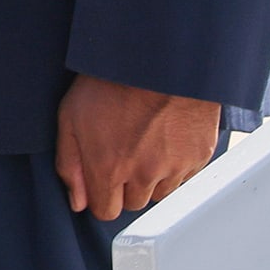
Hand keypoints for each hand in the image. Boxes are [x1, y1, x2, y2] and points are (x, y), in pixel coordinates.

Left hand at [55, 73, 220, 219]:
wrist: (158, 57)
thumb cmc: (109, 81)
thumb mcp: (70, 116)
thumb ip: (70, 163)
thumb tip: (77, 202)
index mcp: (109, 167)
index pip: (105, 211)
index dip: (99, 195)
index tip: (100, 177)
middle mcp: (145, 174)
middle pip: (133, 203)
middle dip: (124, 186)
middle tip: (122, 150)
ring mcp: (176, 166)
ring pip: (160, 192)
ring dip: (150, 177)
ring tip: (143, 140)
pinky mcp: (200, 156)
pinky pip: (184, 175)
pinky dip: (174, 163)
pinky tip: (164, 135)